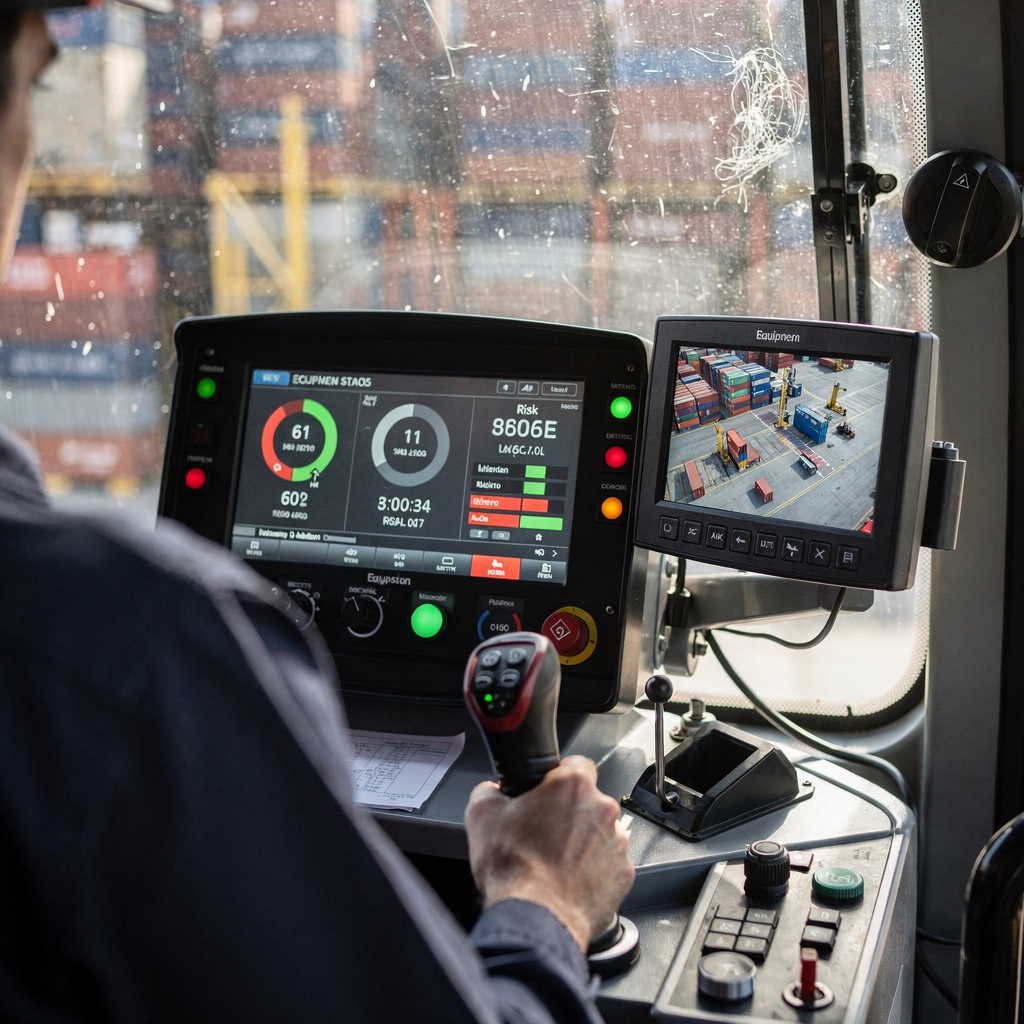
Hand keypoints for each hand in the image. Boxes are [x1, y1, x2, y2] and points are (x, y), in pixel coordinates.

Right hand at [464, 755, 634, 950]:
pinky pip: (608, 864)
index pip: (575, 764)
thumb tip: (493, 790)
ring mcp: (617, 843)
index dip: (558, 777)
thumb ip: (489, 790)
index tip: (548, 793)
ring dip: (582, 842)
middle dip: (568, 813)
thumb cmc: (514, 870)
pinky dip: (593, 871)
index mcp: (573, 785)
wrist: (536, 921)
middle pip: (588, 801)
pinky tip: (568, 881)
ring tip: (554, 862)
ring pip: (599, 833)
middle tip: (543, 833)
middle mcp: (602, 809)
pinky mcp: (624, 874)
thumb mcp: (481, 815)